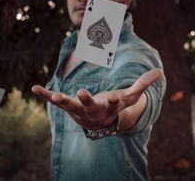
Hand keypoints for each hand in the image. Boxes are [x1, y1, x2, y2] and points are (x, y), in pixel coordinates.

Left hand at [31, 68, 162, 129]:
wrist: (98, 123)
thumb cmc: (114, 107)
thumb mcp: (129, 97)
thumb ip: (142, 84)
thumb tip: (160, 71)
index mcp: (108, 108)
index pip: (112, 105)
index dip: (112, 101)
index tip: (113, 97)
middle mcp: (92, 111)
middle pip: (89, 107)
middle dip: (86, 101)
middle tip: (82, 93)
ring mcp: (78, 109)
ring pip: (70, 106)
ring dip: (62, 100)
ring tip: (55, 95)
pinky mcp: (67, 106)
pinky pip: (54, 100)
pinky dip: (44, 95)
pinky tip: (34, 88)